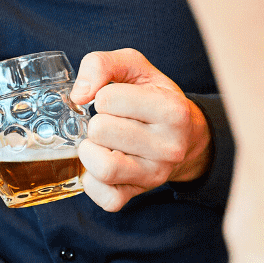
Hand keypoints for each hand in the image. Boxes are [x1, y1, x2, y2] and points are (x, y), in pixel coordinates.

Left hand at [69, 48, 211, 211]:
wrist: (184, 135)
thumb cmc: (152, 96)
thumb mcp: (134, 67)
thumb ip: (102, 64)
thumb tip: (79, 95)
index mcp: (172, 110)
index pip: (108, 99)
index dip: (102, 96)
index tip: (115, 100)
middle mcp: (169, 146)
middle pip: (101, 131)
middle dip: (95, 122)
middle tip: (109, 122)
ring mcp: (156, 175)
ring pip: (103, 167)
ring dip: (90, 151)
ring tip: (100, 143)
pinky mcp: (140, 194)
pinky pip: (106, 197)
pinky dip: (92, 181)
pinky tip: (101, 163)